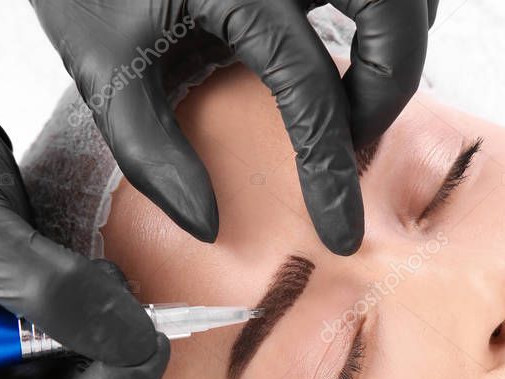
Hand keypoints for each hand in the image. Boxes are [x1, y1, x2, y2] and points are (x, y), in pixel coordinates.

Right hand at [0, 33, 166, 378]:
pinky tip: (108, 279)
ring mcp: (19, 364)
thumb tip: (135, 344)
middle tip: (136, 315)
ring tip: (108, 283)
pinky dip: (126, 325)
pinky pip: (108, 356)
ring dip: (126, 350)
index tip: (136, 350)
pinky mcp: (50, 333)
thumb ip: (58, 296)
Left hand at [31, 0, 439, 255]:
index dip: (333, 172)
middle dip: (391, 87)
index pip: (312, 92)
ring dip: (399, 41)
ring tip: (362, 86)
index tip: (340, 231)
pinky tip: (358, 35)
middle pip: (393, 15)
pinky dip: (393, 8)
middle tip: (357, 133)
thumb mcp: (104, 70)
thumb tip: (208, 223)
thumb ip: (151, 151)